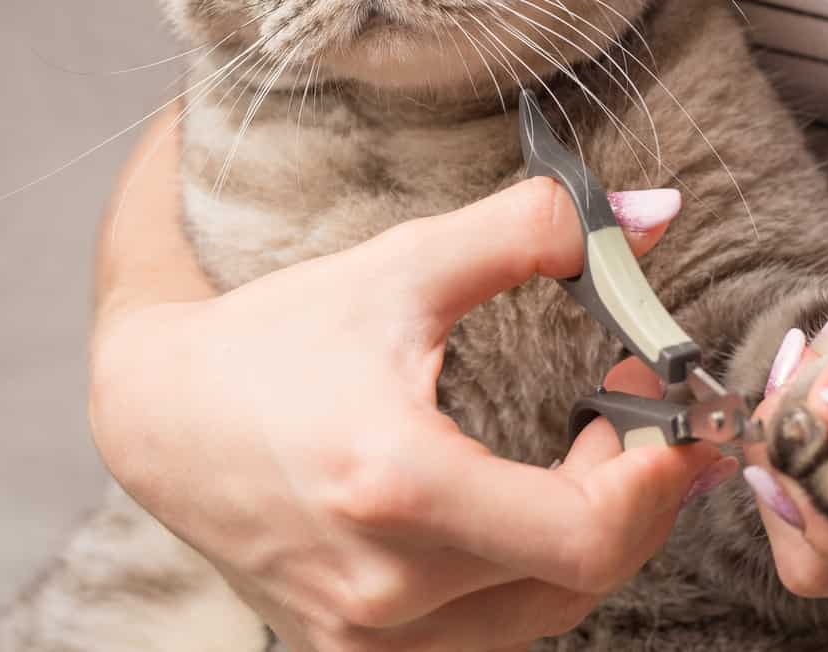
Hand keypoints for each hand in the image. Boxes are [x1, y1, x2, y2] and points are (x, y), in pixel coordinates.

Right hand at [90, 174, 717, 650]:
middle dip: (630, 494)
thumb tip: (656, 217)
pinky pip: (480, 633)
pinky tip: (518, 508)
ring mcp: (363, 635)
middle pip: (577, 579)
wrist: (160, 415)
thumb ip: (531, 232)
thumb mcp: (401, 268)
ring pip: (537, 614)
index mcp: (395, 485)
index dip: (652, 481)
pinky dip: (523, 574)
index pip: (583, 534)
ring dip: (582, 536)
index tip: (667, 411)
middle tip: (632, 414)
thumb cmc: (276, 338)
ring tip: (585, 455)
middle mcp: (381, 584)